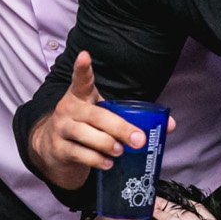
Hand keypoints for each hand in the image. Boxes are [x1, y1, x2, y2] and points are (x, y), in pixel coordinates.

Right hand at [27, 52, 171, 190]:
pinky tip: (107, 163)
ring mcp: (61, 128)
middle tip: (138, 140)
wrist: (52, 146)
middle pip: (96, 116)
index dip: (82, 68)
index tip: (85, 56)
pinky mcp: (58, 148)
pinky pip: (80, 154)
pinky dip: (96, 160)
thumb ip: (131, 117)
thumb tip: (168, 125)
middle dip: (120, 128)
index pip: (81, 79)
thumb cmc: (86, 126)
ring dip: (107, 144)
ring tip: (120, 152)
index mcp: (81, 96)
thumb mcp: (104, 115)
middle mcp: (68, 109)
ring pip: (86, 135)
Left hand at [147, 198, 220, 219]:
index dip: (186, 209)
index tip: (170, 204)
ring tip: (149, 198)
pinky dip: (166, 217)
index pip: (204, 218)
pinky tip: (153, 212)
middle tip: (155, 195)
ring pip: (188, 215)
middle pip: (195, 211)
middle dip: (175, 203)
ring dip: (167, 205)